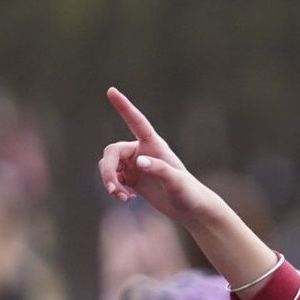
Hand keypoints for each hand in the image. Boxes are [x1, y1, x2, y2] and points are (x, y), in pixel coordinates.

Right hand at [99, 87, 217, 225]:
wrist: (190, 209)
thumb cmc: (189, 193)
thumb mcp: (177, 182)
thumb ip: (160, 170)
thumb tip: (139, 162)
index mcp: (154, 145)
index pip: (137, 122)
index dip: (124, 107)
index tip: (111, 90)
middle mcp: (142, 150)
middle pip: (112, 152)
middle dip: (108, 170)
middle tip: (113, 189)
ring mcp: (135, 164)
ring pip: (109, 165)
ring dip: (110, 181)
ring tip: (122, 197)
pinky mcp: (132, 178)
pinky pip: (113, 178)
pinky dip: (114, 188)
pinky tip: (127, 198)